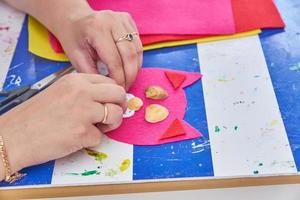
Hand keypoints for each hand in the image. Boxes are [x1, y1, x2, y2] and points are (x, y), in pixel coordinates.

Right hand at [0, 73, 125, 177]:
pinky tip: (76, 139)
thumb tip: (108, 98)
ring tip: (95, 128)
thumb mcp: (60, 92)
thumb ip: (84, 92)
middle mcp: (82, 92)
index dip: (113, 94)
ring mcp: (83, 112)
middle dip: (119, 106)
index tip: (110, 102)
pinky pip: (100, 137)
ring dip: (111, 124)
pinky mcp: (83, 132)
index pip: (109, 81)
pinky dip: (91, 140)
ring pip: (116, 115)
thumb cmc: (34, 116)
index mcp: (76, 80)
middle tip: (111, 115)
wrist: (13, 136)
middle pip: (119, 94)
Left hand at [55, 10, 142, 90]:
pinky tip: (129, 67)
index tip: (118, 89)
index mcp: (97, 29)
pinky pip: (138, 44)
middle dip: (130, 75)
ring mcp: (122, 19)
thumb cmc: (73, 39)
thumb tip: (110, 87)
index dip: (119, 78)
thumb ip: (93, 73)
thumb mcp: (77, 58)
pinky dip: (136, 58)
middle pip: (129, 54)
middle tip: (125, 87)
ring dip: (135, 68)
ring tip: (128, 79)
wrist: (73, 20)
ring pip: (137, 49)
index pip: (115, 60)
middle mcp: (112, 20)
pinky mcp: (128, 20)